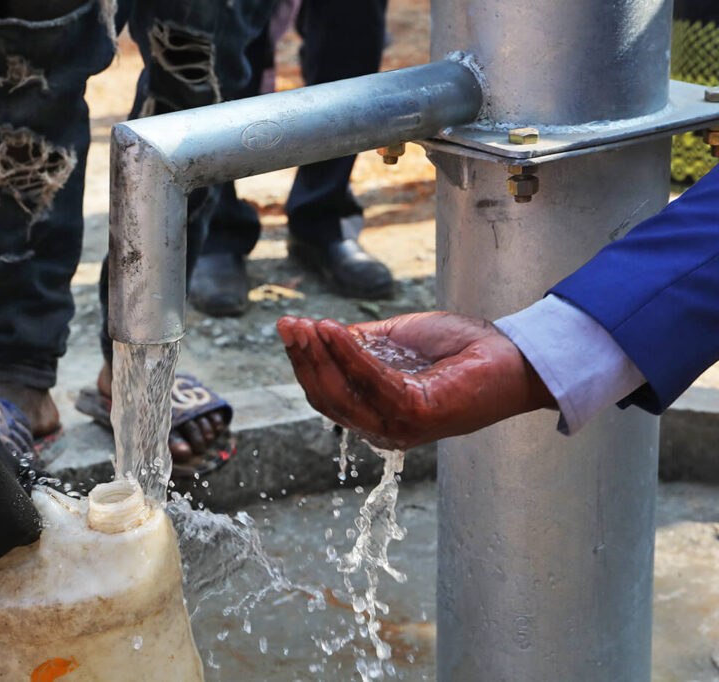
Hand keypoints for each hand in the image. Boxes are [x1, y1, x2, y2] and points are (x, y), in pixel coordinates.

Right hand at [276, 313, 554, 448]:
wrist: (513, 353)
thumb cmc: (461, 348)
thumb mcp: (398, 340)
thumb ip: (361, 343)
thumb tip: (321, 334)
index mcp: (378, 413)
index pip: (327, 394)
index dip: (305, 362)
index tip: (290, 328)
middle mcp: (385, 428)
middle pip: (327, 398)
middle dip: (303, 359)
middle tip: (287, 325)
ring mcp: (401, 426)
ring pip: (342, 394)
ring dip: (319, 357)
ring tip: (306, 325)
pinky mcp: (418, 414)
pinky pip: (371, 382)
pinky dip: (348, 355)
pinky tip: (333, 329)